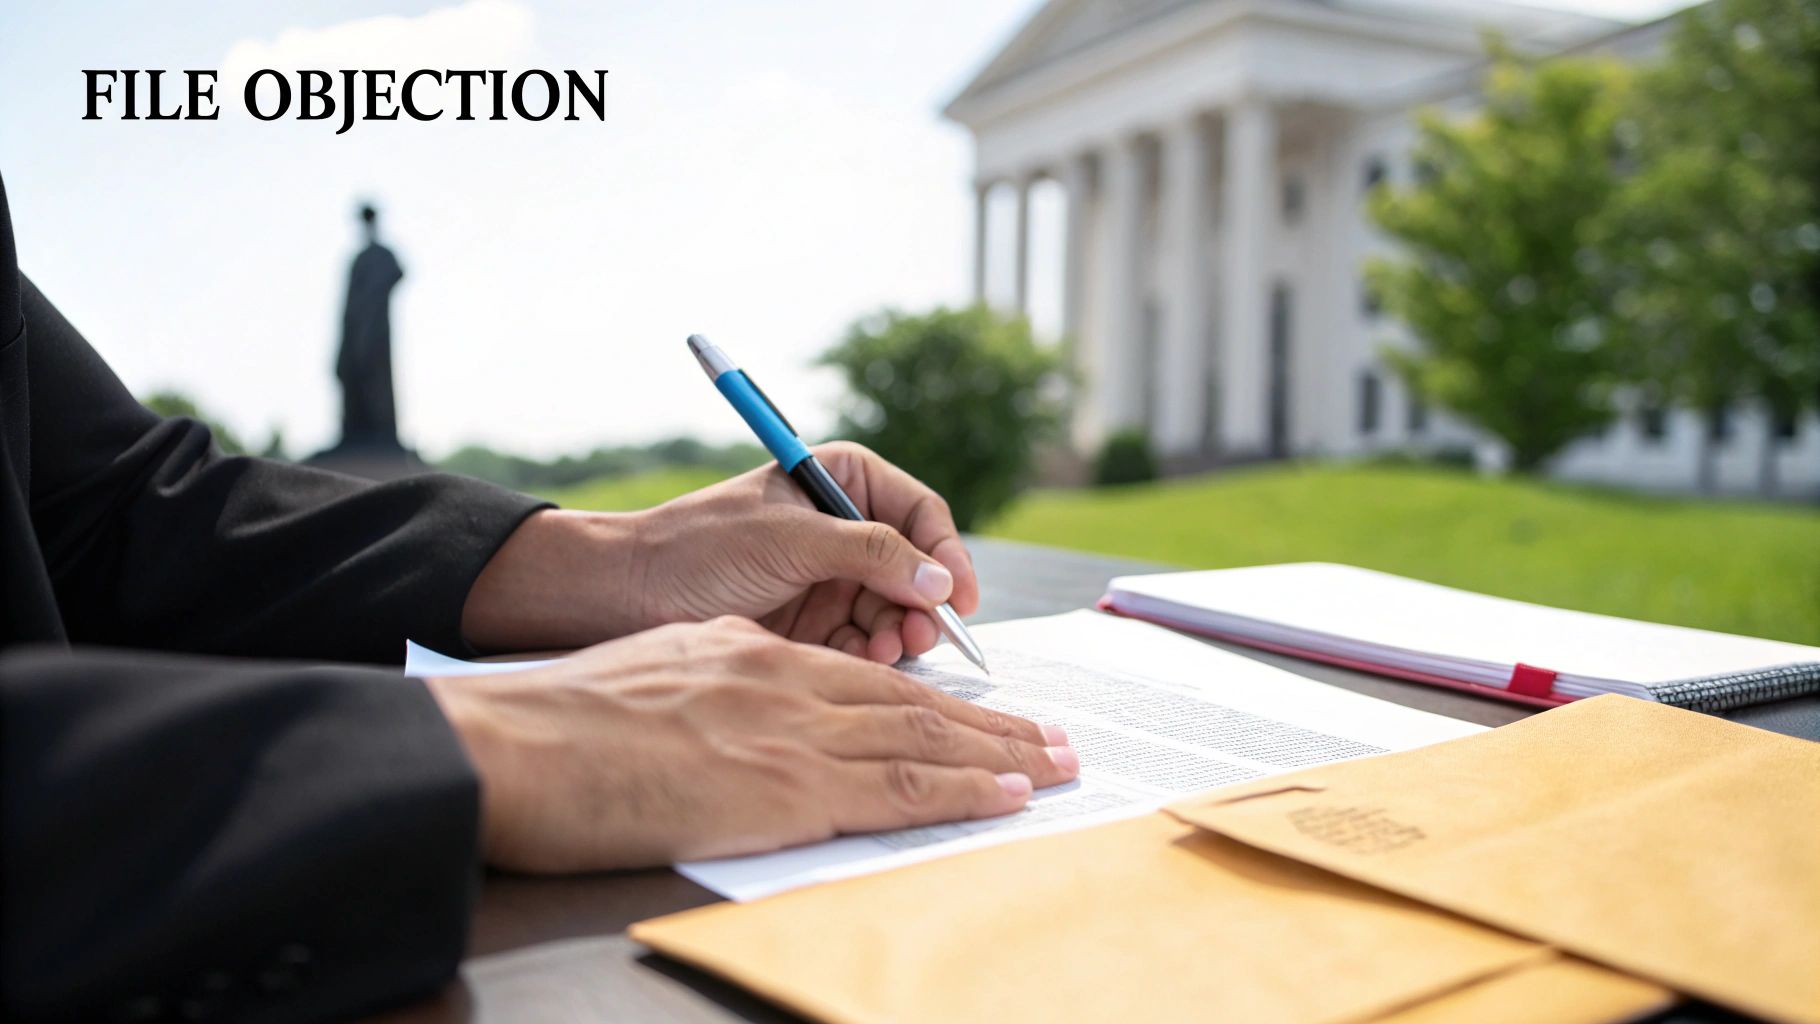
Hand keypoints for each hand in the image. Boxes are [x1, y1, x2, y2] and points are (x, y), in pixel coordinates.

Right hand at [423, 617, 1076, 871]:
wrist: (518, 746)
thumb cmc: (561, 726)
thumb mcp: (654, 682)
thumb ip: (715, 695)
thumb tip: (742, 724)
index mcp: (752, 657)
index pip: (865, 678)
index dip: (934, 701)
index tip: (983, 717)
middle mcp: (786, 682)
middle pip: (913, 703)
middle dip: (995, 725)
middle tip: (1058, 739)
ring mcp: (791, 731)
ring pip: (923, 739)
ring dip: (1004, 755)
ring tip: (1061, 765)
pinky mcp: (787, 786)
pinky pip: (898, 787)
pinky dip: (963, 789)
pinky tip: (1010, 794)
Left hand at [461, 442, 978, 663]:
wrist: (623, 595)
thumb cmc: (697, 547)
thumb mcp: (790, 539)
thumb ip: (871, 554)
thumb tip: (941, 581)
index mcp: (839, 480)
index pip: (919, 513)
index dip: (947, 553)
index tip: (960, 598)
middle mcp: (841, 526)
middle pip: (915, 567)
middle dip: (922, 603)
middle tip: (920, 636)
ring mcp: (827, 577)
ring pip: (894, 609)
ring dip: (899, 632)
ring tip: (889, 651)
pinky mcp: (811, 622)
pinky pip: (863, 639)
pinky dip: (871, 654)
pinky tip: (864, 662)